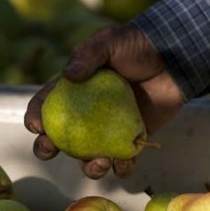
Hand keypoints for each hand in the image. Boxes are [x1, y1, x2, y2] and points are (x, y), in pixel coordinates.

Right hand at [24, 24, 184, 178]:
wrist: (175, 58)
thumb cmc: (137, 46)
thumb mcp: (109, 41)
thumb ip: (88, 55)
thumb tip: (68, 74)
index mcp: (72, 92)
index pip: (44, 107)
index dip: (34, 118)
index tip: (36, 126)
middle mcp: (84, 115)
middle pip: (57, 138)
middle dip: (46, 149)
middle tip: (50, 149)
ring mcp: (106, 131)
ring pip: (87, 159)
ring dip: (88, 168)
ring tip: (100, 162)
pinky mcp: (130, 141)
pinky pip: (122, 162)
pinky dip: (121, 168)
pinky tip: (124, 163)